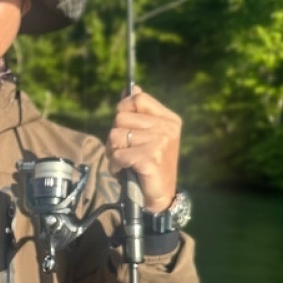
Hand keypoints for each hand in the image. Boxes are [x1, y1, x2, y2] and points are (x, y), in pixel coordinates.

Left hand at [106, 85, 181, 211]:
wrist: (159, 195)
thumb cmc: (149, 164)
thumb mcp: (147, 135)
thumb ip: (138, 112)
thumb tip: (132, 87)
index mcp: (168, 119)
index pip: (137, 98)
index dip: (123, 110)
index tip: (125, 126)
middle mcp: (167, 128)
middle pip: (120, 117)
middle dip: (115, 136)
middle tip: (125, 151)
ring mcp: (159, 143)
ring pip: (114, 136)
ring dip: (113, 152)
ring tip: (125, 162)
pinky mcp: (149, 159)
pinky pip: (117, 154)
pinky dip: (115, 165)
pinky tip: (125, 171)